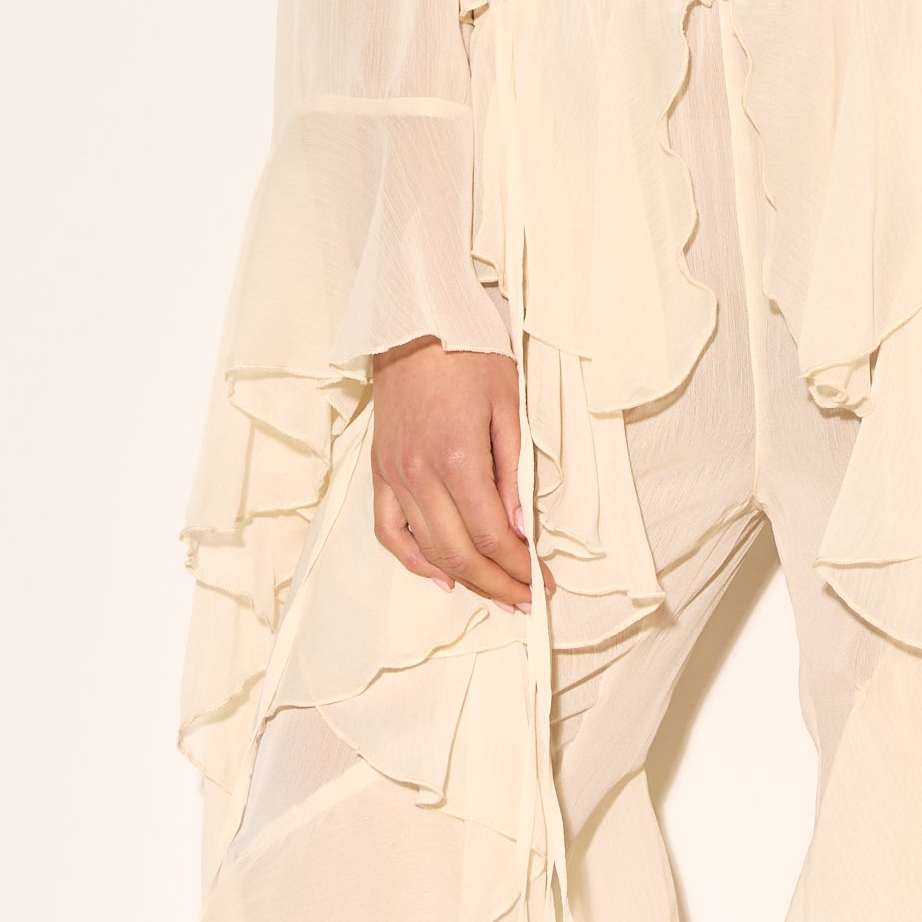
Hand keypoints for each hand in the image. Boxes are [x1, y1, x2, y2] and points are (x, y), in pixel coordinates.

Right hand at [369, 336, 553, 613]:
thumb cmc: (470, 354)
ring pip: (426, 549)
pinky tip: (438, 573)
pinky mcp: (379, 470)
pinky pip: (388, 530)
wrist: (416, 322)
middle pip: (458, 553)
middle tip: (525, 599)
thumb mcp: (509, 405)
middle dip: (496, 584)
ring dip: (463, 579)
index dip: (519, 567)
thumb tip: (520, 528)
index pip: (490, 535)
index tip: (543, 582)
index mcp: (458, 459)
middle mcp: (419, 475)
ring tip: (494, 594)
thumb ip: (514, 470)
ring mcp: (394, 475)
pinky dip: (413, 559)